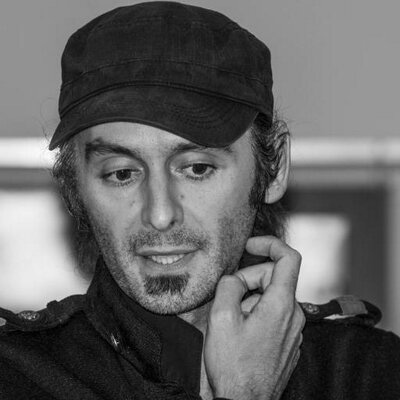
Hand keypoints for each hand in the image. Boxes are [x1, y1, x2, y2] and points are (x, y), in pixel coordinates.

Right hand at [204, 236, 304, 399]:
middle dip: (249, 279)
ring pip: (272, 296)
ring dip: (251, 298)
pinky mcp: (289, 340)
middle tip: (227, 297)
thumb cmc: (233, 365)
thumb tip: (236, 278)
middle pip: (274, 277)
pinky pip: (275, 313)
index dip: (270, 243)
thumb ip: (229, 285)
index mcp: (281, 304)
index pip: (289, 258)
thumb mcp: (221, 317)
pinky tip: (242, 330)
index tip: (250, 245)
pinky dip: (258, 312)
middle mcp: (294, 314)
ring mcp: (294, 329)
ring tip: (233, 320)